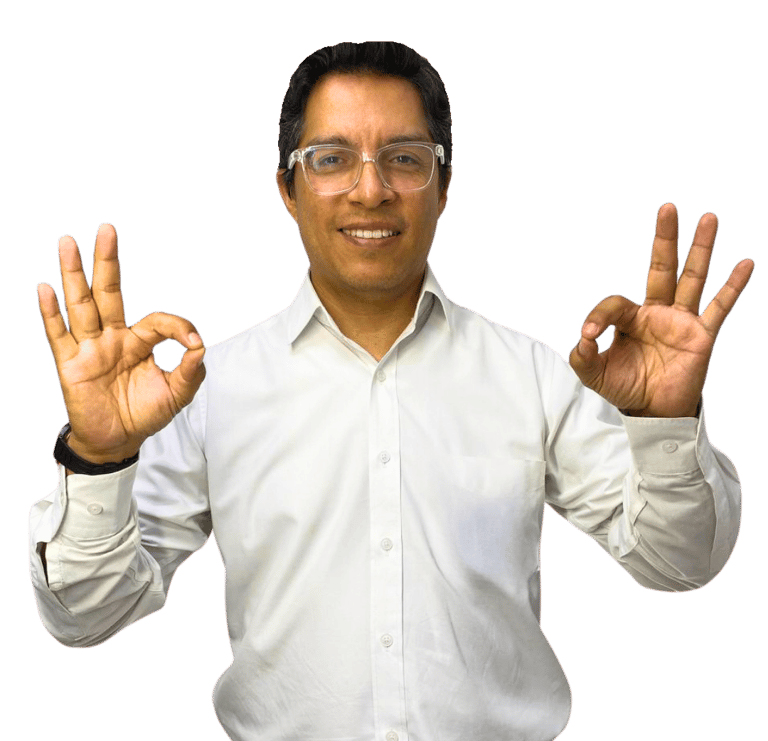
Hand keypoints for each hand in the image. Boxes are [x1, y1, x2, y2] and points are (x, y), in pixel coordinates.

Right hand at [37, 223, 205, 462]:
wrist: (118, 441)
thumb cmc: (145, 414)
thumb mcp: (177, 393)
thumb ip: (191, 370)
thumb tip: (199, 345)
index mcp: (139, 342)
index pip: (157, 321)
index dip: (177, 327)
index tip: (193, 342)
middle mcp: (113, 338)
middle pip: (108, 292)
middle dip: (107, 261)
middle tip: (107, 228)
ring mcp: (90, 348)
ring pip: (81, 305)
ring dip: (73, 274)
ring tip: (67, 241)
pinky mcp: (71, 364)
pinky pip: (59, 335)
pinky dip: (51, 312)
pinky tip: (44, 288)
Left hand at [568, 203, 754, 416]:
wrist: (653, 412)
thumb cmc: (625, 388)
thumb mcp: (595, 374)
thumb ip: (582, 357)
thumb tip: (582, 338)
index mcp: (630, 319)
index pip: (615, 304)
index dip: (599, 316)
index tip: (589, 337)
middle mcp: (657, 312)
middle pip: (661, 268)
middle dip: (664, 238)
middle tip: (667, 207)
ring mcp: (681, 321)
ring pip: (693, 278)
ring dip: (700, 248)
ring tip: (709, 217)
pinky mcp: (702, 336)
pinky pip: (720, 307)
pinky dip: (733, 286)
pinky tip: (746, 262)